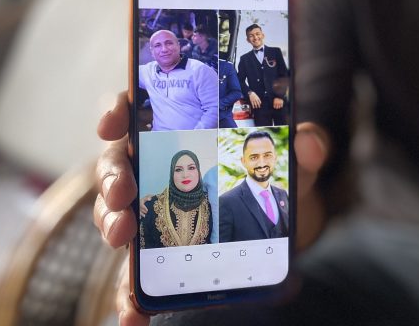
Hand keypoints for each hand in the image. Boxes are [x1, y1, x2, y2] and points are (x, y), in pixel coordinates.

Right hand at [94, 92, 330, 320]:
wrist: (283, 227)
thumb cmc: (277, 181)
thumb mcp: (294, 161)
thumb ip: (306, 146)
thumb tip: (309, 142)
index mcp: (180, 135)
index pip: (136, 113)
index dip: (117, 113)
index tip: (112, 125)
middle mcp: (157, 170)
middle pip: (116, 164)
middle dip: (112, 177)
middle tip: (123, 193)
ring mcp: (154, 214)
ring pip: (115, 213)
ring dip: (110, 224)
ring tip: (123, 238)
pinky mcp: (159, 257)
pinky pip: (134, 277)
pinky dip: (129, 297)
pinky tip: (133, 314)